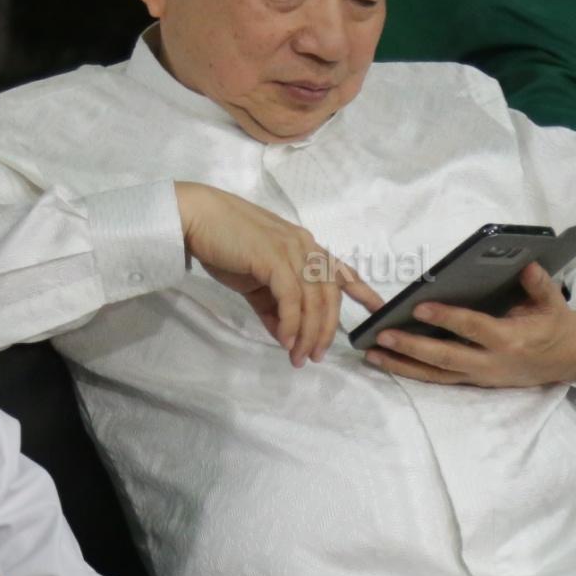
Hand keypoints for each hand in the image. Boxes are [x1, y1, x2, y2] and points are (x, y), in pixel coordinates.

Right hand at [174, 182, 382, 365]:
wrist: (197, 219)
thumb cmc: (225, 245)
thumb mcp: (255, 281)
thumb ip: (273, 307)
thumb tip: (286, 337)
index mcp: (306, 247)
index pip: (342, 271)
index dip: (363, 292)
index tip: (379, 310)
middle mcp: (306, 246)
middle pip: (329, 294)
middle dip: (326, 329)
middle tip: (315, 356)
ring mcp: (292, 250)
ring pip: (313, 300)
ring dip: (308, 333)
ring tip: (299, 356)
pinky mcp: (274, 258)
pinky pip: (291, 298)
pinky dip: (290, 322)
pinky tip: (284, 339)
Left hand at [365, 263, 575, 387]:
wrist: (569, 362)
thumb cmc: (557, 327)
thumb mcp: (555, 304)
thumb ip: (539, 284)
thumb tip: (525, 265)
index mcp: (510, 340)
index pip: (473, 328)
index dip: (446, 318)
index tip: (420, 307)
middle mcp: (491, 363)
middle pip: (445, 357)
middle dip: (411, 348)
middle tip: (382, 336)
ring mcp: (480, 376)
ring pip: (436, 375)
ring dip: (402, 365)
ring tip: (372, 354)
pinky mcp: (474, 382)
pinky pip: (439, 379)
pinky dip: (413, 372)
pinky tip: (388, 363)